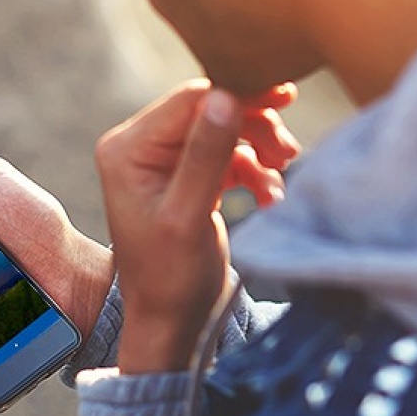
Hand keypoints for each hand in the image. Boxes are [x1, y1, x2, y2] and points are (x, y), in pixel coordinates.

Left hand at [94, 80, 299, 372]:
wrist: (171, 322)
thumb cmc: (171, 277)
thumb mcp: (188, 217)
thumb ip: (206, 156)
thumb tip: (226, 97)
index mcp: (128, 148)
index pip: (190, 99)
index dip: (239, 94)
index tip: (284, 97)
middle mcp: (141, 146)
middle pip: (210, 109)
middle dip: (254, 125)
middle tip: (289, 150)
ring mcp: (165, 160)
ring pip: (225, 129)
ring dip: (259, 147)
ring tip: (282, 172)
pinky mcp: (188, 176)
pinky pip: (229, 154)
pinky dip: (255, 169)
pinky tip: (269, 194)